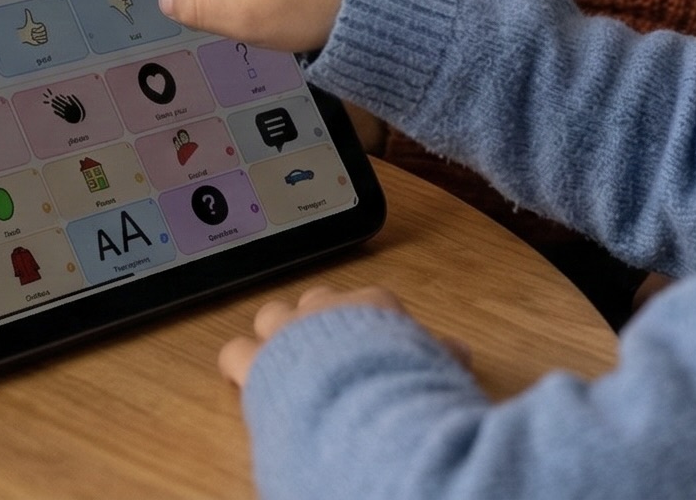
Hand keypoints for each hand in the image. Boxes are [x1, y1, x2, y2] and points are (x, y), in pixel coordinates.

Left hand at [16, 9, 48, 46]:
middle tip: (32, 34)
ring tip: (33, 37)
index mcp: (42, 25)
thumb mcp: (28, 22)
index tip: (32, 29)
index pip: (41, 29)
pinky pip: (44, 40)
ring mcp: (45, 34)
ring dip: (37, 38)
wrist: (27, 35)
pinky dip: (39, 41)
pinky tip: (36, 40)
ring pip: (42, 37)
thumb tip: (26, 9)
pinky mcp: (44, 40)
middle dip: (35, 34)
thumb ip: (28, 16)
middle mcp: (44, 30)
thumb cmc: (28, 29)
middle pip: (41, 33)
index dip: (36, 30)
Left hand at [218, 285, 463, 388]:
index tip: (370, 343)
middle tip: (325, 351)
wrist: (362, 396)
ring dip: (276, 335)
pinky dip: (239, 363)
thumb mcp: (434, 362)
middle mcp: (327, 309)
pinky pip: (234, 352)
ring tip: (283, 360)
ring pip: (272, 315)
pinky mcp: (258, 363)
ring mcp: (289, 332)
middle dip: (316, 321)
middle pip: (315, 300)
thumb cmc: (402, 378)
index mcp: (372, 305)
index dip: (366, 324)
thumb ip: (440, 354)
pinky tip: (245, 376)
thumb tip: (461, 354)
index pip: (367, 302)